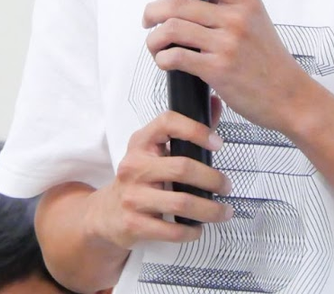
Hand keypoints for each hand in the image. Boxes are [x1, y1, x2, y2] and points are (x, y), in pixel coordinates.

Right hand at [84, 109, 231, 249]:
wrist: (106, 214)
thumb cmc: (139, 179)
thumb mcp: (155, 151)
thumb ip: (186, 130)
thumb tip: (214, 104)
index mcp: (141, 143)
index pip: (167, 123)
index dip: (195, 129)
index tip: (218, 143)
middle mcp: (134, 167)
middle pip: (182, 168)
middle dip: (213, 179)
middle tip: (227, 186)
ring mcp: (133, 196)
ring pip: (182, 203)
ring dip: (210, 209)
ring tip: (224, 211)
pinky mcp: (134, 224)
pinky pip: (172, 230)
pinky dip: (192, 230)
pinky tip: (199, 227)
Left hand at [143, 0, 316, 134]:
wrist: (290, 96)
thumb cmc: (268, 61)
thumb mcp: (255, 20)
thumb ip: (227, 6)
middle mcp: (236, 17)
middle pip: (177, 3)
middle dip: (152, 11)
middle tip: (147, 20)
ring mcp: (227, 43)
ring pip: (171, 29)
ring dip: (154, 38)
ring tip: (156, 46)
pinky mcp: (218, 69)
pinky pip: (176, 56)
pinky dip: (162, 59)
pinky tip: (166, 62)